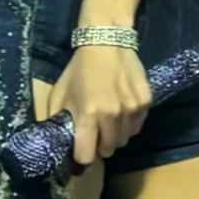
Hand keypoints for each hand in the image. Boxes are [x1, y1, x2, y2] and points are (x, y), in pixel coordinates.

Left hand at [46, 42, 150, 168]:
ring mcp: (132, 109)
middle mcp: (112, 115)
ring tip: (109, 119)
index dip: (82, 155)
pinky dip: (129, 123)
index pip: (87, 156)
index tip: (81, 148)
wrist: (107, 42)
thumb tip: (52, 142)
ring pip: (125, 139)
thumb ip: (55, 119)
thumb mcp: (59, 93)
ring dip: (116, 135)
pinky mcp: (146, 102)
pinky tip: (122, 108)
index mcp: (88, 114)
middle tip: (96, 131)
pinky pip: (137, 126)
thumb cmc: (80, 69)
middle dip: (101, 145)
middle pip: (109, 151)